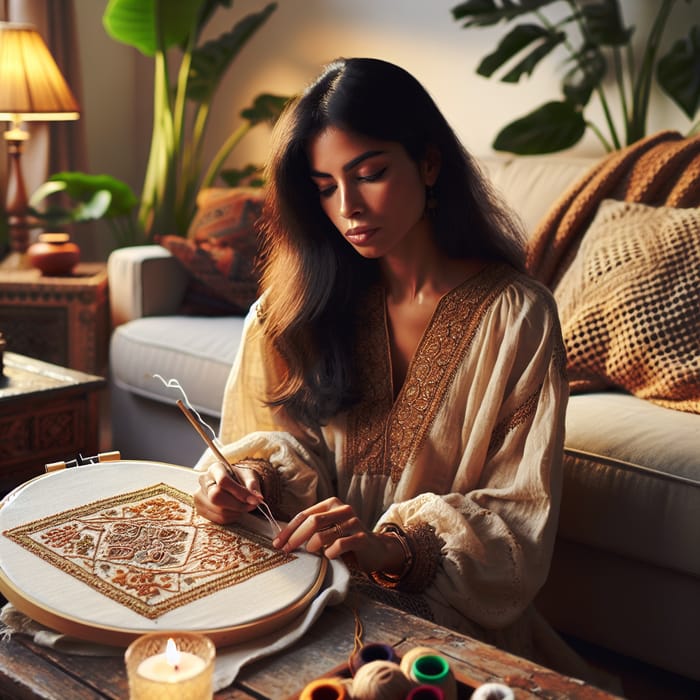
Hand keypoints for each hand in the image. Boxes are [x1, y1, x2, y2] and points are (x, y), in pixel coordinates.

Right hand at [194, 460, 262, 524]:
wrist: (229, 484)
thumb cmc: (238, 479)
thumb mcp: (249, 476)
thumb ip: (253, 485)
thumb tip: (257, 498)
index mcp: (216, 468)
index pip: (223, 481)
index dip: (240, 492)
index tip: (254, 500)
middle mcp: (203, 481)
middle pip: (216, 497)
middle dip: (238, 505)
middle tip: (251, 506)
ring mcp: (199, 495)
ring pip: (218, 511)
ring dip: (236, 513)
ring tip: (243, 507)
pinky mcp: (200, 509)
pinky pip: (217, 519)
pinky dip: (230, 518)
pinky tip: (234, 511)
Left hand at [272, 497, 406, 573]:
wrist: (375, 550)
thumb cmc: (345, 541)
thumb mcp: (328, 530)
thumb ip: (311, 529)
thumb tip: (283, 538)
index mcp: (332, 504)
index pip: (304, 515)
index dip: (289, 530)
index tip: (277, 543)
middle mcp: (343, 509)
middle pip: (313, 521)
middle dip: (296, 537)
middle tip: (287, 550)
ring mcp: (354, 522)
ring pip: (324, 533)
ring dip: (313, 546)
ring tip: (313, 552)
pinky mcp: (361, 537)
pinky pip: (338, 546)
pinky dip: (329, 553)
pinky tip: (330, 556)